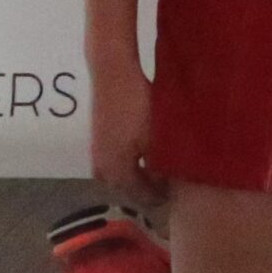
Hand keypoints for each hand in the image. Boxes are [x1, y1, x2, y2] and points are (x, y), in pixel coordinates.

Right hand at [89, 54, 165, 205]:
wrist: (113, 75)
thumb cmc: (138, 107)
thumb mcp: (155, 137)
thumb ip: (161, 163)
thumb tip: (168, 181)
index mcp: (116, 173)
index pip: (140, 195)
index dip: (158, 196)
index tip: (174, 196)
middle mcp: (102, 168)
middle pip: (126, 188)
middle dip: (146, 188)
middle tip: (166, 185)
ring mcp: (97, 153)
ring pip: (120, 174)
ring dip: (137, 174)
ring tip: (157, 169)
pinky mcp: (98, 138)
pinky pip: (115, 161)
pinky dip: (129, 162)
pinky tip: (142, 153)